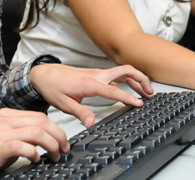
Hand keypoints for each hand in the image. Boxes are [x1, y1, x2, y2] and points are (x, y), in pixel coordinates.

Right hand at [0, 108, 67, 179]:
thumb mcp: (5, 140)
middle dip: (58, 136)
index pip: (39, 116)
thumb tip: (48, 139)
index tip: (63, 142)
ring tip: (53, 156)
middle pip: (41, 122)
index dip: (55, 129)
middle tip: (63, 150)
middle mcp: (3, 120)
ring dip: (50, 145)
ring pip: (36, 132)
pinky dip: (33, 152)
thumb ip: (23, 135)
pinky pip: (22, 145)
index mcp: (6, 115)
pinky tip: (36, 159)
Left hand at [30, 64, 153, 126]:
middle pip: (125, 71)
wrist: (44, 74)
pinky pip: (116, 74)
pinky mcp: (97, 74)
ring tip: (146, 90)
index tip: (139, 103)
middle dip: (141, 79)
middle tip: (149, 92)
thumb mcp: (64, 104)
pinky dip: (127, 79)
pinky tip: (130, 88)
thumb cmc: (53, 87)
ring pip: (123, 71)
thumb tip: (91, 123)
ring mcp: (98, 73)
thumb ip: (80, 112)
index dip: (128, 97)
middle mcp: (97, 75)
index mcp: (90, 84)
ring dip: (136, 78)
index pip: (114, 90)